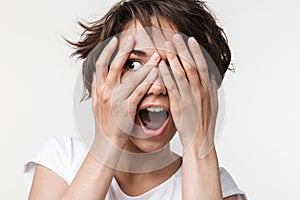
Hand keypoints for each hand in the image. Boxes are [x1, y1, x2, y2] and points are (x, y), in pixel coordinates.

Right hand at [91, 36, 159, 149]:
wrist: (107, 142)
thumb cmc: (105, 123)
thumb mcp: (97, 102)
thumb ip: (99, 86)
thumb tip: (99, 71)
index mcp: (98, 89)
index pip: (100, 64)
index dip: (108, 50)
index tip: (116, 40)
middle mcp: (105, 92)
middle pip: (114, 66)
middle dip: (124, 51)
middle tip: (133, 38)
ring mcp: (115, 101)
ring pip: (130, 78)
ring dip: (144, 66)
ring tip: (155, 56)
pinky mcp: (126, 110)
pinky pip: (139, 92)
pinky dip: (148, 82)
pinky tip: (156, 74)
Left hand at [159, 34, 218, 154]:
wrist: (200, 142)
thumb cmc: (204, 124)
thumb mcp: (212, 105)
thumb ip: (211, 89)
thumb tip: (210, 76)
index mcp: (207, 90)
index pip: (202, 66)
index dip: (196, 52)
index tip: (190, 40)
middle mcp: (200, 92)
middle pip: (191, 66)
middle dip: (183, 50)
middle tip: (175, 37)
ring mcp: (190, 98)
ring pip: (182, 74)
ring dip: (174, 59)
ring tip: (166, 46)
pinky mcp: (180, 106)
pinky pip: (173, 88)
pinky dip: (167, 76)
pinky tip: (161, 66)